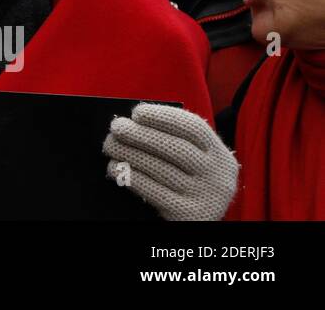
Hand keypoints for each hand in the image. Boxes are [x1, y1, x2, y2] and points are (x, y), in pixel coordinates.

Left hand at [102, 103, 238, 220]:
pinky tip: (115, 168)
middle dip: (141, 134)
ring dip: (130, 153)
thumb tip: (134, 123)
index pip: (194, 128)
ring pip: (161, 168)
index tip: (137, 112)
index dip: (164, 116)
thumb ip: (174, 141)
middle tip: (116, 127)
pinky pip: (153, 191)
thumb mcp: (196, 161)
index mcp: (220, 155)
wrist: (200, 220)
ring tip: (111, 145)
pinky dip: (131, 176)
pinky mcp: (188, 214)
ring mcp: (204, 196)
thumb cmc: (189, 181)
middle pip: (175, 148)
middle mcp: (217, 175)